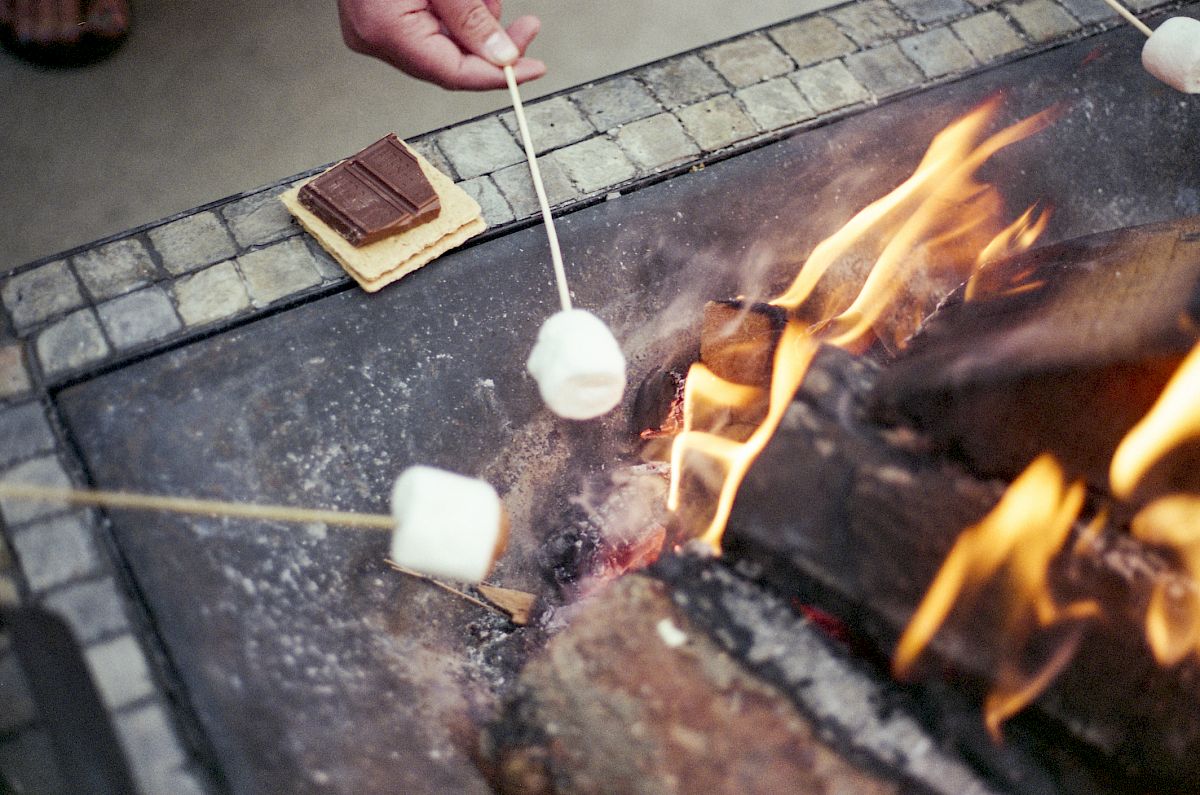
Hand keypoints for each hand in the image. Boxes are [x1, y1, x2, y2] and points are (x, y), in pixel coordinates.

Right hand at [338, 0, 544, 89]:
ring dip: (474, 23)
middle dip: (490, 43)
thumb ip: (472, 18)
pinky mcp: (378, 18)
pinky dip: (454, 15)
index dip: (498, 75)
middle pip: (449, 62)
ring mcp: (372, 29)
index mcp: (385, 29)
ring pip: (442, 45)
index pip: (453, 73)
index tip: (531, 69)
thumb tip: (501, 55)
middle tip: (525, 28)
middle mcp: (373, 35)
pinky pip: (427, 28)